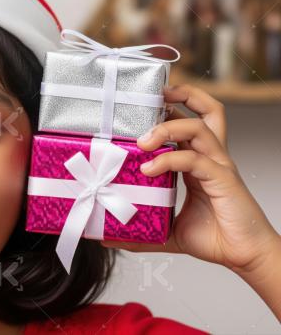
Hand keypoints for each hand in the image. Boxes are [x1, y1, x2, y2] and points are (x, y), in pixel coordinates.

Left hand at [100, 84, 280, 276]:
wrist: (244, 256)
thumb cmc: (213, 238)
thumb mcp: (167, 231)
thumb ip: (140, 230)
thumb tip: (107, 238)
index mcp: (199, 161)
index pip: (189, 121)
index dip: (169, 108)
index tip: (140, 107)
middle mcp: (211, 157)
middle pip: (206, 110)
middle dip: (181, 95)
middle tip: (150, 100)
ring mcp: (219, 166)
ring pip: (198, 127)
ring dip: (167, 128)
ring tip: (142, 143)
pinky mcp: (223, 180)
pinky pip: (194, 159)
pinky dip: (169, 160)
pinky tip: (149, 169)